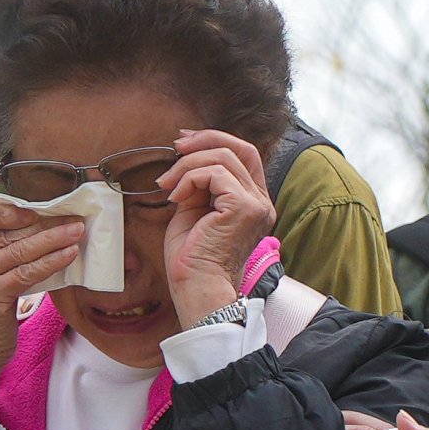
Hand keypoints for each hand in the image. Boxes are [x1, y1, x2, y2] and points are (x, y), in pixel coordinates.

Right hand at [0, 197, 91, 385]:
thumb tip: (38, 222)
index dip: (6, 211)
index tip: (34, 210)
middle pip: (5, 233)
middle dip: (42, 224)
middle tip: (71, 217)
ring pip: (19, 251)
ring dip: (53, 239)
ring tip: (76, 232)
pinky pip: (26, 273)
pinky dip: (51, 262)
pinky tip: (69, 255)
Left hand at [162, 128, 275, 321]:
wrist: (197, 288)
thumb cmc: (192, 261)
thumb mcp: (193, 212)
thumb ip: (198, 186)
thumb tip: (186, 160)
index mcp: (253, 204)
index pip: (244, 156)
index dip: (215, 140)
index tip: (184, 142)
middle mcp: (261, 202)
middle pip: (240, 148)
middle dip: (204, 140)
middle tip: (175, 147)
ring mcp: (256, 204)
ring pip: (222, 158)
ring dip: (187, 166)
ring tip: (167, 185)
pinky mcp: (244, 207)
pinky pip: (213, 173)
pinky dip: (188, 179)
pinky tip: (175, 198)